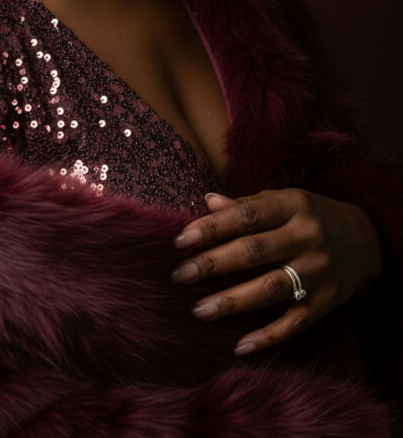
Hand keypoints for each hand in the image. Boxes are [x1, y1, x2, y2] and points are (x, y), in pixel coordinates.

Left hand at [171, 189, 381, 355]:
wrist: (366, 240)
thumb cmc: (310, 216)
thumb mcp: (284, 200)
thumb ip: (247, 205)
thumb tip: (207, 202)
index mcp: (294, 205)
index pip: (247, 215)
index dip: (212, 228)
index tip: (181, 241)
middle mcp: (308, 237)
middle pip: (254, 252)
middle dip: (213, 264)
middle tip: (180, 275)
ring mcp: (319, 271)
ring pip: (271, 289)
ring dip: (233, 302)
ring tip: (199, 310)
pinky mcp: (327, 302)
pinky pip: (295, 324)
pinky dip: (268, 337)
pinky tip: (240, 346)